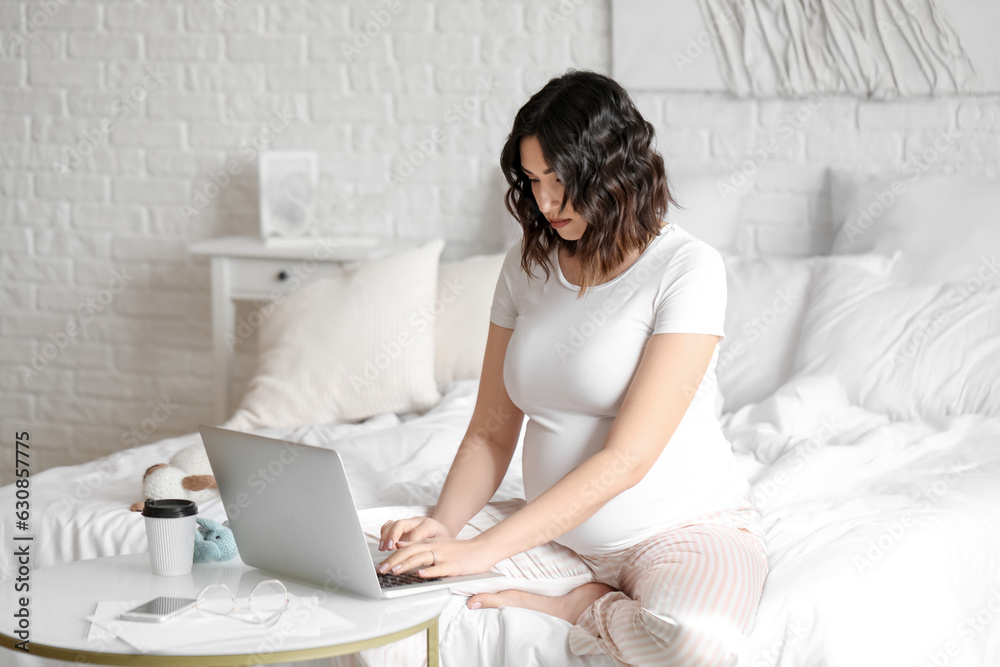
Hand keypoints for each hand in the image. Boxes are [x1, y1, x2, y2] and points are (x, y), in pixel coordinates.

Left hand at [375, 535, 498, 578]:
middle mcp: (434, 547)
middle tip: (381, 570)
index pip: (406, 548)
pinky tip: (420, 574)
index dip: (391, 556)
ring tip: (394, 571)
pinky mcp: (454, 566)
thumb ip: (418, 545)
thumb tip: (399, 545)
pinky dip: (430, 570)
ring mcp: (444, 556)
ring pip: (422, 558)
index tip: (379, 565)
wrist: (482, 549)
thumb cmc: (459, 550)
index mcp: (429, 543)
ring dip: (406, 564)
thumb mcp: (436, 544)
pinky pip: (440, 568)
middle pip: (410, 552)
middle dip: (393, 560)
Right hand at [379, 516, 452, 550]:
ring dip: (386, 536)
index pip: (417, 532)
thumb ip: (430, 546)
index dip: (409, 543)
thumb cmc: (441, 539)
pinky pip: (389, 525)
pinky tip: (383, 545)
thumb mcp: (441, 543)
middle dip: (393, 536)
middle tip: (389, 548)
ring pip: (393, 523)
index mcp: (429, 525)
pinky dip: (384, 534)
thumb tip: (416, 555)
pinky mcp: (401, 526)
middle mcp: (416, 521)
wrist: (441, 530)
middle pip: (401, 524)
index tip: (404, 553)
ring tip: (383, 548)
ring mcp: (408, 522)